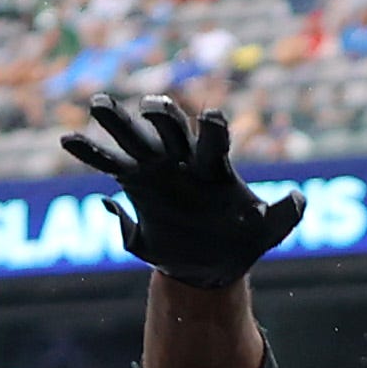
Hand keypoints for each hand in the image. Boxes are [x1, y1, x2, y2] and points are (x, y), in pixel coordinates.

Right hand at [58, 92, 303, 288]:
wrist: (210, 265)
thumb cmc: (242, 242)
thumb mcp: (267, 233)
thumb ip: (283, 216)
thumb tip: (300, 200)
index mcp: (215, 167)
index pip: (214, 140)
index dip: (214, 129)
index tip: (212, 120)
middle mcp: (185, 160)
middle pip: (171, 130)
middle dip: (162, 116)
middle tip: (151, 105)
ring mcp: (158, 169)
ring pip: (135, 138)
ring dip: (117, 121)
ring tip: (97, 103)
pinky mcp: (136, 185)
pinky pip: (109, 165)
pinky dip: (90, 153)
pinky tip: (66, 139)